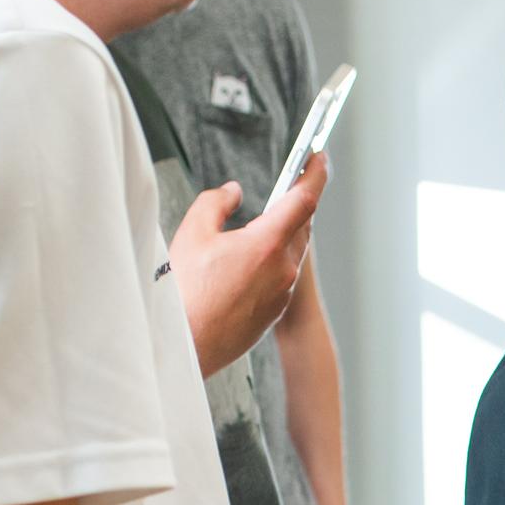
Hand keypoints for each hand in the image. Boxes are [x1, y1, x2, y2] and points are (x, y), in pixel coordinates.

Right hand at [169, 153, 327, 375]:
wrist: (185, 347)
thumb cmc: (185, 294)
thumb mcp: (192, 233)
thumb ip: (215, 202)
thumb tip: (233, 193)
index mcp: (267, 245)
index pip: (304, 199)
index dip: (315, 174)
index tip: (319, 157)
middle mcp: (283, 270)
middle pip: (300, 225)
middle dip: (296, 202)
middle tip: (291, 182)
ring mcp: (281, 294)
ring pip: (291, 252)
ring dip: (284, 232)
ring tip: (268, 218)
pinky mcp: (274, 312)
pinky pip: (281, 276)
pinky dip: (273, 259)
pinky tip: (252, 258)